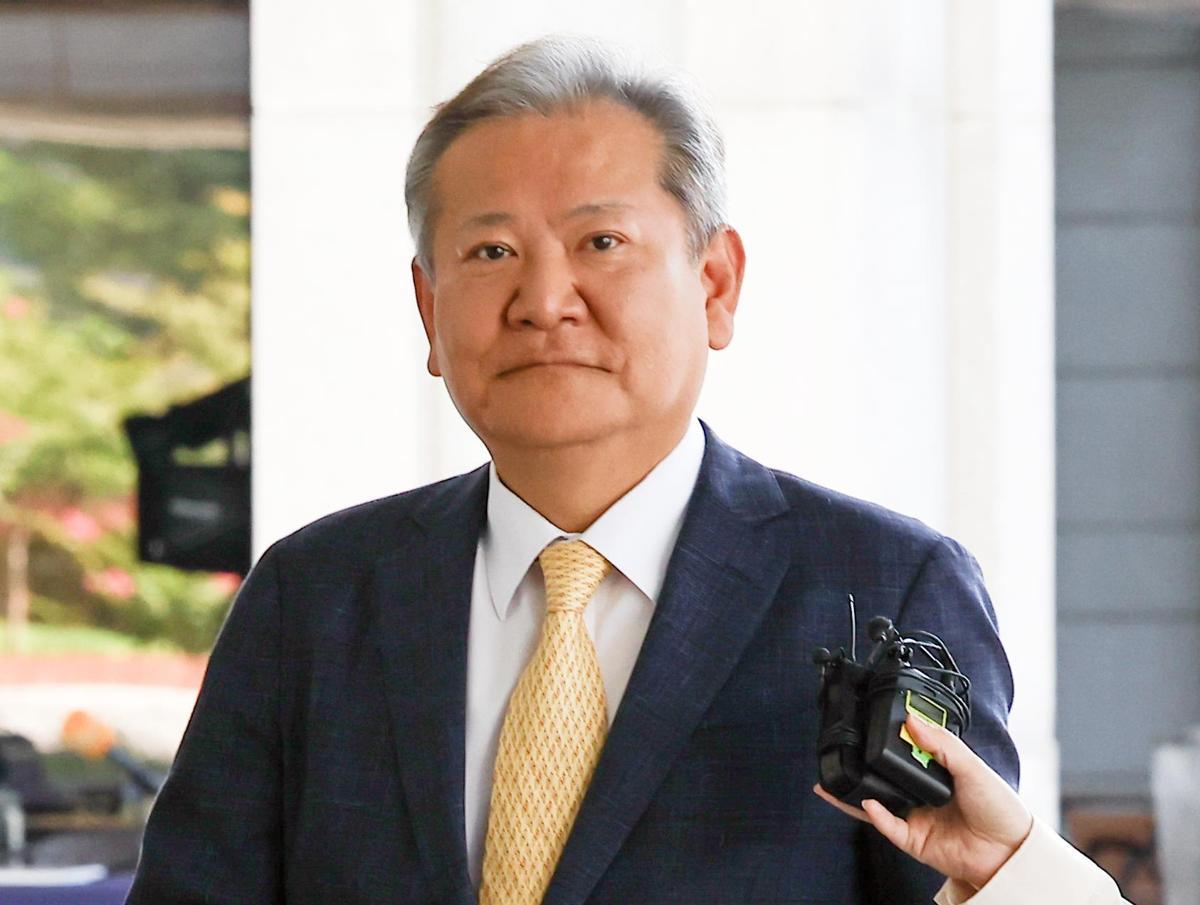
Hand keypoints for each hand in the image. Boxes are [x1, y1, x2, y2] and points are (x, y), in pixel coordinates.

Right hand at [812, 714, 1033, 891]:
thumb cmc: (1001, 808)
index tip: (874, 723)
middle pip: (885, 778)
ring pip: (876, 804)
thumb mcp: (972, 765)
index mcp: (938, 774)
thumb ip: (942, 743)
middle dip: (863, 766)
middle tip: (848, 749)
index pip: (906, 753)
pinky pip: (888, 827)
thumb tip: (912, 720)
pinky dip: (875, 816)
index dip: (890, 740)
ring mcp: (916, 818)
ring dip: (854, 793)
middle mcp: (922, 795)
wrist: (1011, 851)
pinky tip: (868, 803)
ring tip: (834, 778)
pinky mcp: (915, 841)